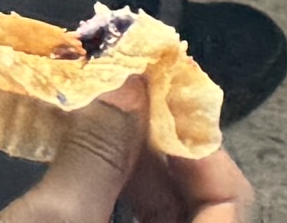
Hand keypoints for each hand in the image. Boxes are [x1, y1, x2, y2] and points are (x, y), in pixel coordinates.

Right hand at [0, 112, 252, 218]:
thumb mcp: (55, 220)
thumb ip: (97, 149)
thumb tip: (125, 77)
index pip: (231, 207)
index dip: (200, 146)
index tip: (156, 94)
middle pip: (203, 213)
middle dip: (163, 150)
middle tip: (120, 98)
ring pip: (170, 222)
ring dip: (139, 169)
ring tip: (97, 125)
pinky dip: (119, 198)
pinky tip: (87, 168)